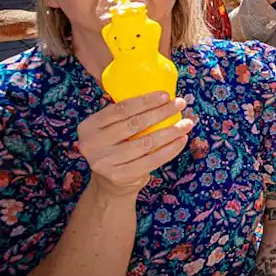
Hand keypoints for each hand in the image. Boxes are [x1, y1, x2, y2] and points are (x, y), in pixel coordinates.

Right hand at [77, 92, 194, 197]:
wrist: (110, 181)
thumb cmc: (116, 145)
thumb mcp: (111, 128)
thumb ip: (125, 114)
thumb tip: (162, 96)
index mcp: (89, 127)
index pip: (120, 109)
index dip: (145, 101)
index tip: (166, 95)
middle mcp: (92, 145)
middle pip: (134, 124)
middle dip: (161, 112)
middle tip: (180, 103)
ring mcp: (106, 162)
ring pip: (146, 142)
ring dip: (171, 131)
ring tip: (187, 123)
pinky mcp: (121, 176)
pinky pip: (152, 160)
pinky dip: (171, 149)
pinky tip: (182, 139)